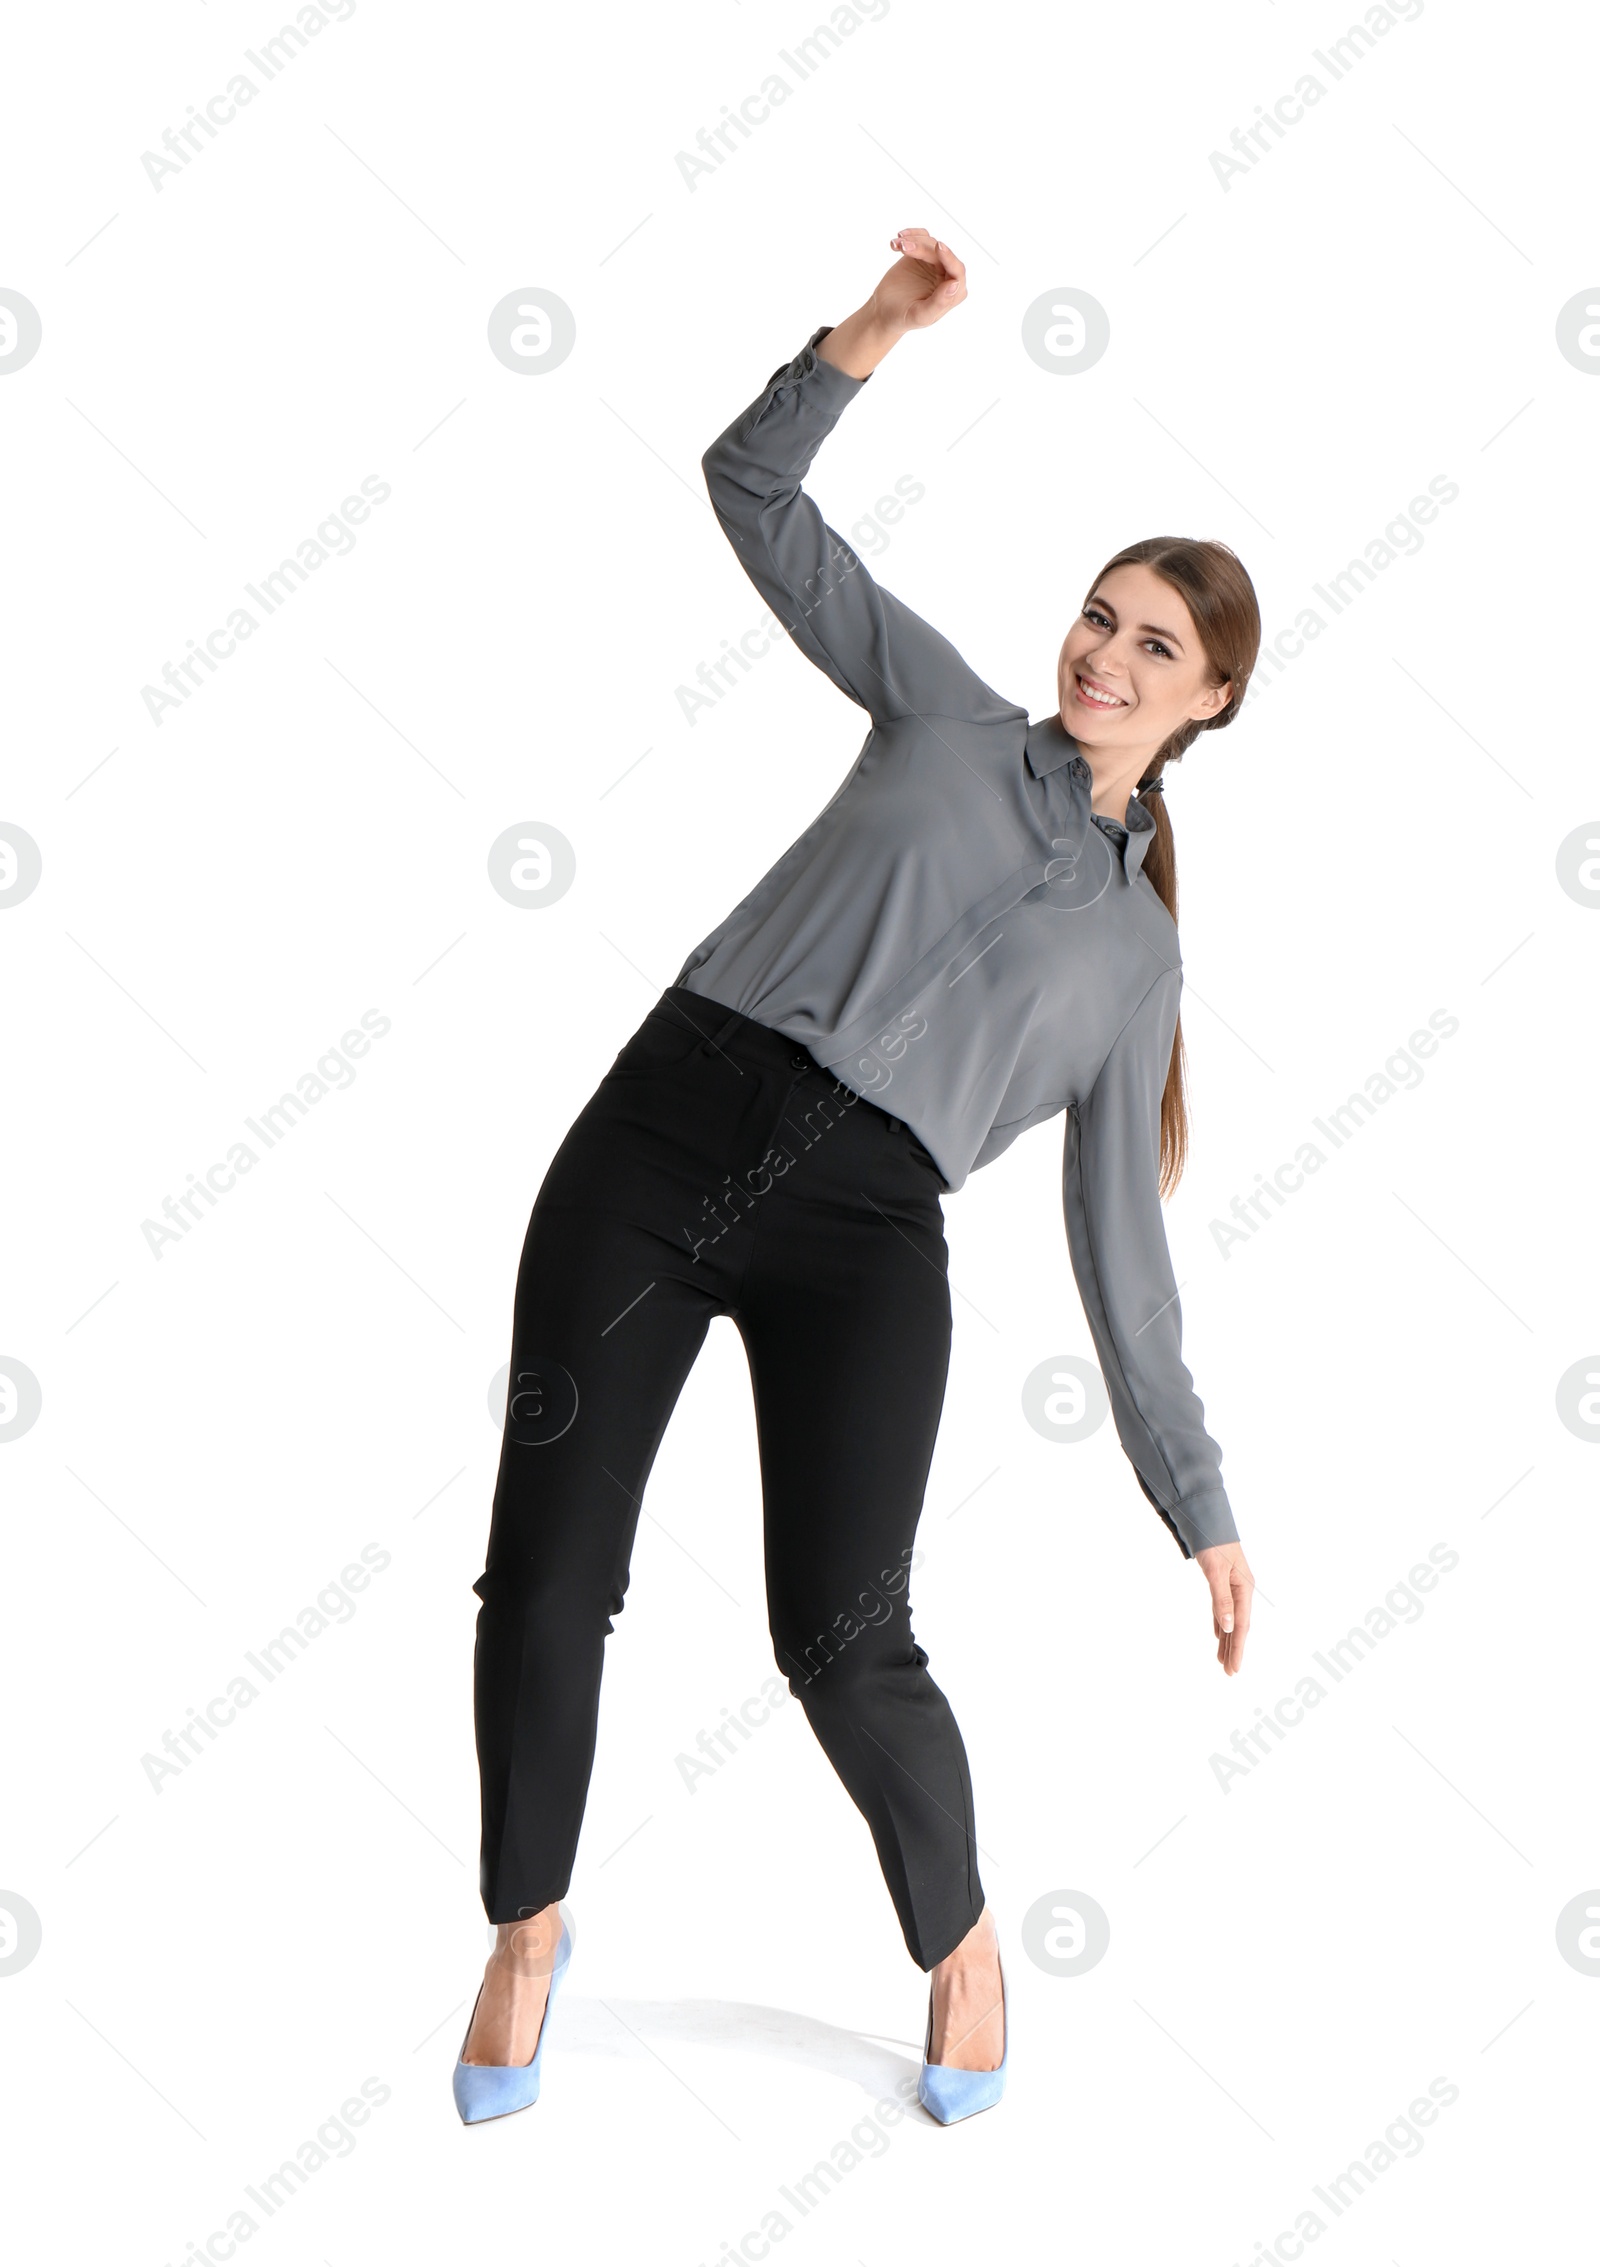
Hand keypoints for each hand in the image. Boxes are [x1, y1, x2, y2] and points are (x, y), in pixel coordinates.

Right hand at [873, 226, 967, 333]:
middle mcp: (947, 275)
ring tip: (895, 245)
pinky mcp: (922, 254)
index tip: (938, 246)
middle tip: (903, 248)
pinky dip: (910, 234)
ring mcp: (935, 263)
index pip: (957, 271)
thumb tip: (955, 284)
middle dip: (922, 248)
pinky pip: (921, 237)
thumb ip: (939, 303)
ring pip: (930, 242)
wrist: (884, 312)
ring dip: (912, 240)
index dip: (949, 257)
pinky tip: (897, 239)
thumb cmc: (903, 318)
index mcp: (953, 292)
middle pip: (940, 253)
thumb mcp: (921, 316)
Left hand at [1194, 1540, 1253, 1674]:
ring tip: (1223, 1660)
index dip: (1237, 1648)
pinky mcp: (1223, 1582)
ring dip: (1226, 1640)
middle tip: (1229, 1672)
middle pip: (1238, 1626)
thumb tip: (1227, 1627)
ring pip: (1229, 1619)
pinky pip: (1222, 1609)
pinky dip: (1219, 1624)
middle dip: (1233, 1649)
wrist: (1208, 1520)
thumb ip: (1221, 1599)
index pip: (1241, 1625)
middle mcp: (1241, 1590)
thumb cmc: (1214, 1543)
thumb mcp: (1216, 1572)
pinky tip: (1218, 1634)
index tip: (1233, 1668)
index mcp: (1244, 1588)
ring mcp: (1233, 1586)